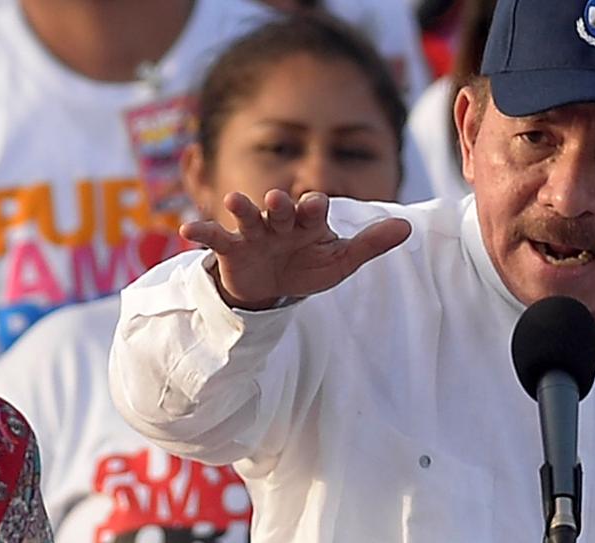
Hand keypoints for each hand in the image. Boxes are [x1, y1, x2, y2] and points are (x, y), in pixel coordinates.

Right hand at [179, 189, 410, 309]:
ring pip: (247, 216)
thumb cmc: (308, 267)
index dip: (312, 208)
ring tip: (234, 202)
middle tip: (277, 200)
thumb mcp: (340, 261)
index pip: (312, 209)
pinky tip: (186, 229)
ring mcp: (253, 232)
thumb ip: (370, 244)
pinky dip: (202, 231)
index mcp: (308, 221)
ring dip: (241, 208)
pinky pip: (216, 237)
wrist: (273, 289)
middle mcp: (279, 220)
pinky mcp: (232, 248)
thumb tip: (409, 227)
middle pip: (279, 209)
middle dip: (278, 205)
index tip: (314, 206)